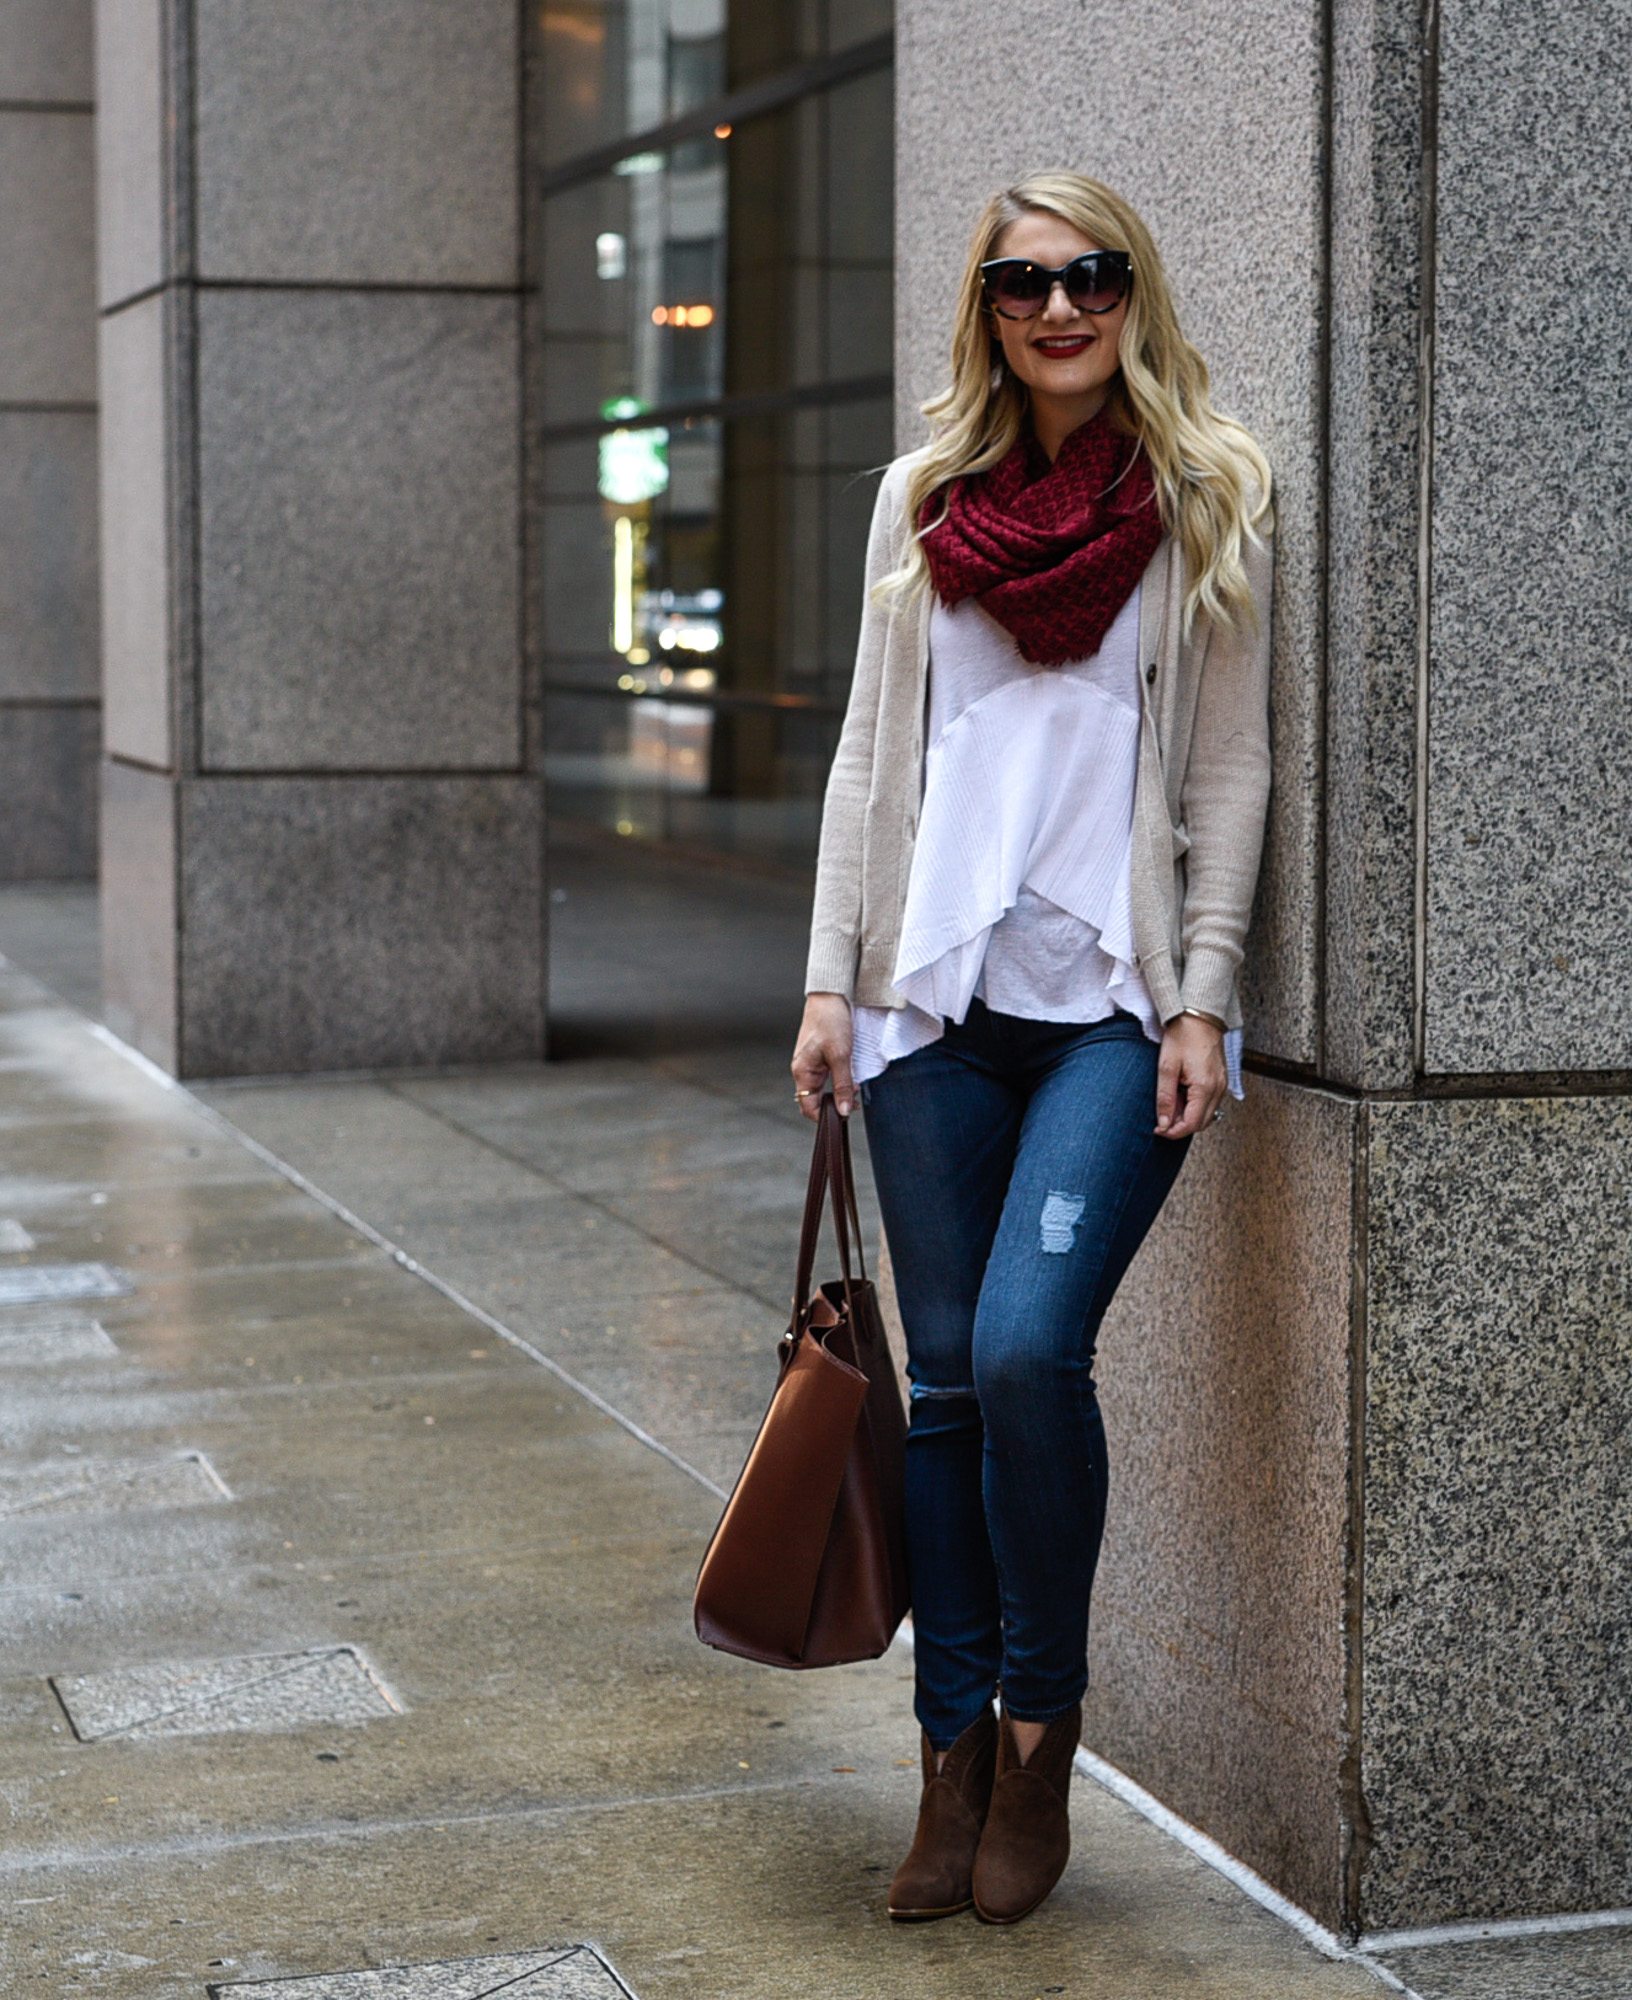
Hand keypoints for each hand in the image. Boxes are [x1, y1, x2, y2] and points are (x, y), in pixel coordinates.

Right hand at [791, 993, 855, 1120]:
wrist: (831, 995)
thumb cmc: (830, 1020)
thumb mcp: (840, 1055)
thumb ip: (843, 1085)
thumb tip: (844, 1110)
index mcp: (802, 1071)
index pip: (808, 1107)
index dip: (826, 1115)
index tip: (846, 1114)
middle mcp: (804, 1069)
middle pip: (816, 1099)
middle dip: (836, 1103)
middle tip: (856, 1100)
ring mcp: (811, 1063)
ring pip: (824, 1088)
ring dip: (840, 1091)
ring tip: (856, 1086)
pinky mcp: (820, 1056)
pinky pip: (828, 1076)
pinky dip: (840, 1079)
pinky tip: (852, 1075)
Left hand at [1155, 1014, 1226, 1138]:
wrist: (1200, 1015)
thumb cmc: (1183, 1036)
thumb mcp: (1167, 1067)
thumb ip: (1165, 1098)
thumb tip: (1164, 1124)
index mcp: (1205, 1088)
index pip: (1192, 1124)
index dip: (1173, 1132)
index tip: (1157, 1129)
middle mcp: (1218, 1089)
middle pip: (1201, 1123)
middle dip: (1180, 1126)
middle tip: (1161, 1117)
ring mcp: (1222, 1084)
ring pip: (1207, 1114)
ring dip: (1188, 1116)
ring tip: (1170, 1102)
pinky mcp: (1221, 1079)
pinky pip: (1210, 1102)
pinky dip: (1196, 1106)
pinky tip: (1182, 1094)